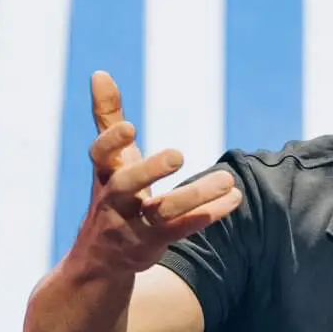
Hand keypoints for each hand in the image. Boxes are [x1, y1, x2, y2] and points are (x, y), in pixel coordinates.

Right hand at [80, 70, 241, 275]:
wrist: (99, 259)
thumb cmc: (112, 194)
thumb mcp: (109, 159)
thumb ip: (107, 117)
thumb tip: (100, 72)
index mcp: (105, 174)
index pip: (100, 155)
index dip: (111, 141)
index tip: (130, 127)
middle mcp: (114, 200)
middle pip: (127, 185)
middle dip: (150, 170)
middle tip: (178, 155)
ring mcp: (132, 225)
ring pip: (162, 212)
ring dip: (195, 195)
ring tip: (228, 179)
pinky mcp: (152, 244)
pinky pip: (182, 230)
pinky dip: (208, 214)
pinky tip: (233, 200)